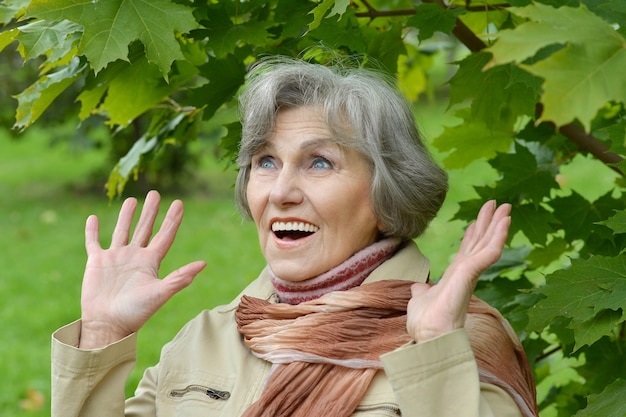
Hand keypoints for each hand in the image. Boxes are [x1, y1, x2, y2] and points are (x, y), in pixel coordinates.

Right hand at [79, 190, 205, 348]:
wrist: (108, 325)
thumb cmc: (136, 312)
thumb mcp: (160, 293)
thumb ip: (180, 277)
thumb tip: (204, 263)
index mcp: (151, 262)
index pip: (164, 235)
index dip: (172, 220)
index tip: (179, 203)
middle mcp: (135, 257)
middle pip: (145, 228)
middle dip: (151, 211)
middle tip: (155, 193)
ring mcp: (115, 258)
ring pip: (122, 230)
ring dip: (127, 216)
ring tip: (132, 200)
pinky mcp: (97, 263)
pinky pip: (94, 242)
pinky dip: (93, 230)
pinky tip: (93, 218)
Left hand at [406, 200, 510, 342]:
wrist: (429, 336)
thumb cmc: (426, 324)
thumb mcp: (420, 300)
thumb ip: (421, 292)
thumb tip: (417, 288)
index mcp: (454, 276)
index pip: (467, 250)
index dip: (473, 233)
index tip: (478, 219)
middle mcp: (465, 273)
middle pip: (480, 242)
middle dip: (489, 222)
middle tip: (499, 203)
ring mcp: (470, 273)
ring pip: (488, 244)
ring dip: (498, 224)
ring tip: (507, 207)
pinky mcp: (471, 274)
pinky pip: (489, 252)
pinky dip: (497, 236)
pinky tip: (504, 222)